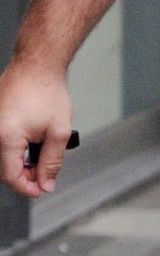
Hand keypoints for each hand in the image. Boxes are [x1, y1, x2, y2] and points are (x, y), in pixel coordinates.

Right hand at [0, 59, 73, 196]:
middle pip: (4, 169)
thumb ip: (52, 162)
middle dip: (25, 176)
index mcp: (6, 137)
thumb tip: (46, 183)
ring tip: (40, 155)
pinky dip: (14, 149)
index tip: (41, 189)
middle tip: (44, 173)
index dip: (27, 187)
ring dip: (19, 163)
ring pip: (2, 157)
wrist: (37, 66)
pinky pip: (0, 143)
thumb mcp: (58, 132)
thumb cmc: (47, 92)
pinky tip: (30, 144)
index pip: (11, 176)